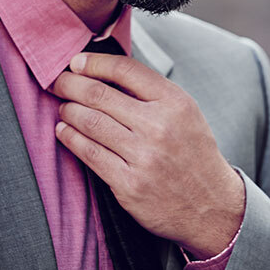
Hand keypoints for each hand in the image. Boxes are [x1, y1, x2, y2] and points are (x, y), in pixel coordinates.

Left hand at [53, 52, 244, 258]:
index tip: (76, 62)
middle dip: (71, 84)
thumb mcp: (185, 113)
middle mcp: (159, 126)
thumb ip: (151, 93)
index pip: (125, 70)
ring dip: (68, 111)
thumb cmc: (193, 154)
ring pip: (90, 122)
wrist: (211, 206)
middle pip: (100, 94)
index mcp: (175, 102)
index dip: (94, 63)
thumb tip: (105, 72)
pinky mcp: (128, 184)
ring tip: (63, 107)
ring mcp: (143, 157)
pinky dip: (70, 138)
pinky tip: (64, 131)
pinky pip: (89, 154)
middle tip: (59, 82)